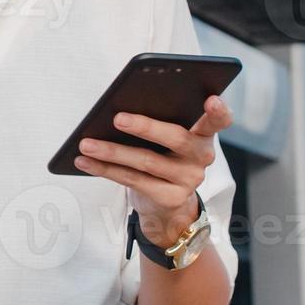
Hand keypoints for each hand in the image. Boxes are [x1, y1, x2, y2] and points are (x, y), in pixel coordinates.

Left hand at [73, 95, 233, 247]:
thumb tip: (120, 109)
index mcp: (203, 136)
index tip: (210, 99)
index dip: (218, 111)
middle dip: (145, 126)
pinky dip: (105, 169)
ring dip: (112, 151)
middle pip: (176, 138)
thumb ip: (160, 123)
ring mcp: (187, 180)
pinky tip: (85, 161)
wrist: (167, 205)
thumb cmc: (163, 158)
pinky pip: (132, 180)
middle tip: (117, 118)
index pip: (219, 121)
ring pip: (146, 161)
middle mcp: (200, 157)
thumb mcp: (168, 141)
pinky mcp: (169, 197)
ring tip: (86, 143)